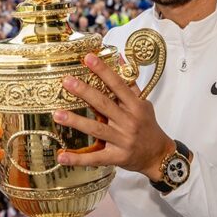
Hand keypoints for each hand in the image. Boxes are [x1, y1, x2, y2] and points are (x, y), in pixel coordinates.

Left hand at [53, 53, 172, 181]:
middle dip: (84, 92)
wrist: (159, 156)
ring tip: (57, 114)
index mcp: (135, 106)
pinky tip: (62, 156)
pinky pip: (95, 158)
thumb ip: (129, 83)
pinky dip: (78, 159)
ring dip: (76, 122)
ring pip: (97, 129)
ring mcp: (122, 140)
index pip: (118, 85)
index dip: (103, 71)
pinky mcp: (116, 157)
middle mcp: (129, 122)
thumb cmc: (148, 127)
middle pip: (104, 104)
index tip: (88, 58)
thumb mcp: (143, 104)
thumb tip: (120, 58)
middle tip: (66, 81)